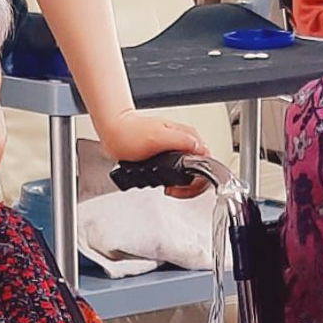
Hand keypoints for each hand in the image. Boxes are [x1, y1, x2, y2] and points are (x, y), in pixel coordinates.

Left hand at [95, 109, 210, 198]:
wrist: (115, 134)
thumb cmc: (130, 133)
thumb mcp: (156, 135)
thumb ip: (180, 141)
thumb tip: (198, 149)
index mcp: (188, 137)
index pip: (207, 163)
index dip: (197, 181)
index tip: (180, 187)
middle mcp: (186, 144)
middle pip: (201, 172)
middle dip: (189, 187)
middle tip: (173, 189)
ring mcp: (179, 151)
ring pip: (192, 176)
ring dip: (182, 186)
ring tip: (169, 188)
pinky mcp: (171, 159)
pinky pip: (181, 175)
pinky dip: (175, 184)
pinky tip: (166, 184)